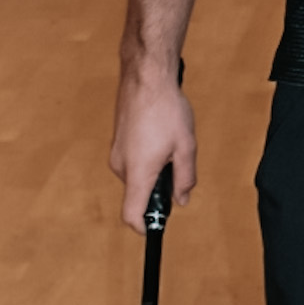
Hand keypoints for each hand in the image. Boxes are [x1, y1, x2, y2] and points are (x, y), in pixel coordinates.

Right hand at [110, 59, 197, 232]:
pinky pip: (133, 160)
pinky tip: (161, 137)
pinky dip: (147, 158)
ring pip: (136, 175)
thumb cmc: (166, 109)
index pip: (131, 214)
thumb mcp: (186, 147)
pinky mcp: (118, 140)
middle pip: (138, 194)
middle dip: (158, 190)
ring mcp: (117, 152)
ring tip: (171, 145)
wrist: (145, 76)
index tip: (155, 228)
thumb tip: (182, 200)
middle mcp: (121, 166)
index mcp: (138, 173)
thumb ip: (185, 178)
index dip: (144, 226)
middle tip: (178, 168)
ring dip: (154, 171)